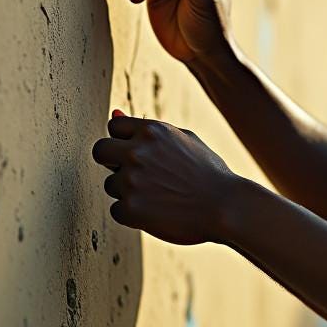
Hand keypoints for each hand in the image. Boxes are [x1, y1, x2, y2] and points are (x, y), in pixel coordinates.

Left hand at [91, 109, 236, 243]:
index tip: (139, 154)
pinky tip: (158, 212)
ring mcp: (131, 181)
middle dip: (112, 162)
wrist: (226, 207)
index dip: (124, 141)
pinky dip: (133, 214)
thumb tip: (114, 112)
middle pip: (100, 151)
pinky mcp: (130, 209)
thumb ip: (147, 128)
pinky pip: (117, 210)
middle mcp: (138, 152)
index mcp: (152, 131)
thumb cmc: (208, 172)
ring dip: (128, 191)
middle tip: (135, 175)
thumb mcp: (184, 139)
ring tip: (160, 196)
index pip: (114, 126)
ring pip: (111, 184)